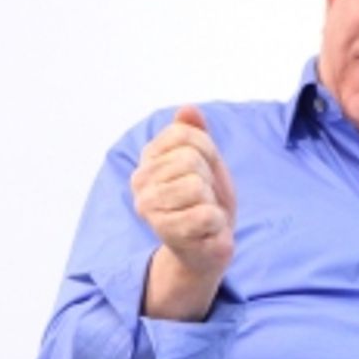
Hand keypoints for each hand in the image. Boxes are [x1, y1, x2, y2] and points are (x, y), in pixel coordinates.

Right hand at [131, 105, 236, 318]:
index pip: (185, 135)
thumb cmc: (204, 203)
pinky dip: (217, 224)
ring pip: (197, 186)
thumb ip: (194, 134)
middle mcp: (140, 185)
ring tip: (204, 213)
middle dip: (209, 179)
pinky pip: (207, 215)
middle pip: (191, 159)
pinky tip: (206, 232)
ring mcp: (152, 212)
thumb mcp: (205, 162)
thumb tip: (188, 110)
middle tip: (204, 199)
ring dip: (212, 202)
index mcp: (147, 161)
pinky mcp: (169, 235)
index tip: (204, 173)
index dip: (208, 152)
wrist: (207, 248)